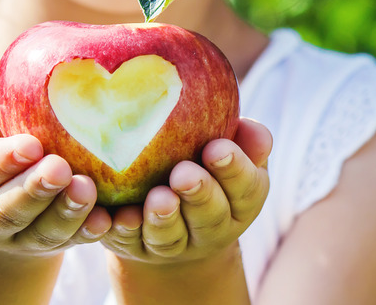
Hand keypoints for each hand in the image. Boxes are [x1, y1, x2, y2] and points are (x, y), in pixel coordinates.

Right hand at [0, 99, 111, 256]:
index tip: (30, 145)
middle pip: (8, 210)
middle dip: (35, 189)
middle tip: (59, 168)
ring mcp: (19, 237)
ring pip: (42, 231)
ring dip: (66, 211)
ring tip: (85, 188)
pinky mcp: (52, 243)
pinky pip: (71, 241)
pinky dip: (88, 231)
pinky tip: (104, 218)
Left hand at [102, 118, 271, 263]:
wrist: (171, 221)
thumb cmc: (205, 168)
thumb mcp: (230, 154)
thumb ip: (244, 141)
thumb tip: (252, 128)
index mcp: (240, 205)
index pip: (246, 190)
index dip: (234, 170)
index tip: (217, 148)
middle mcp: (210, 231)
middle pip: (210, 217)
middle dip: (199, 194)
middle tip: (184, 174)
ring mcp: (173, 245)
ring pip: (171, 236)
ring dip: (163, 218)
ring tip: (158, 198)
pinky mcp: (136, 248)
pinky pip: (130, 242)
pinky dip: (126, 230)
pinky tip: (123, 215)